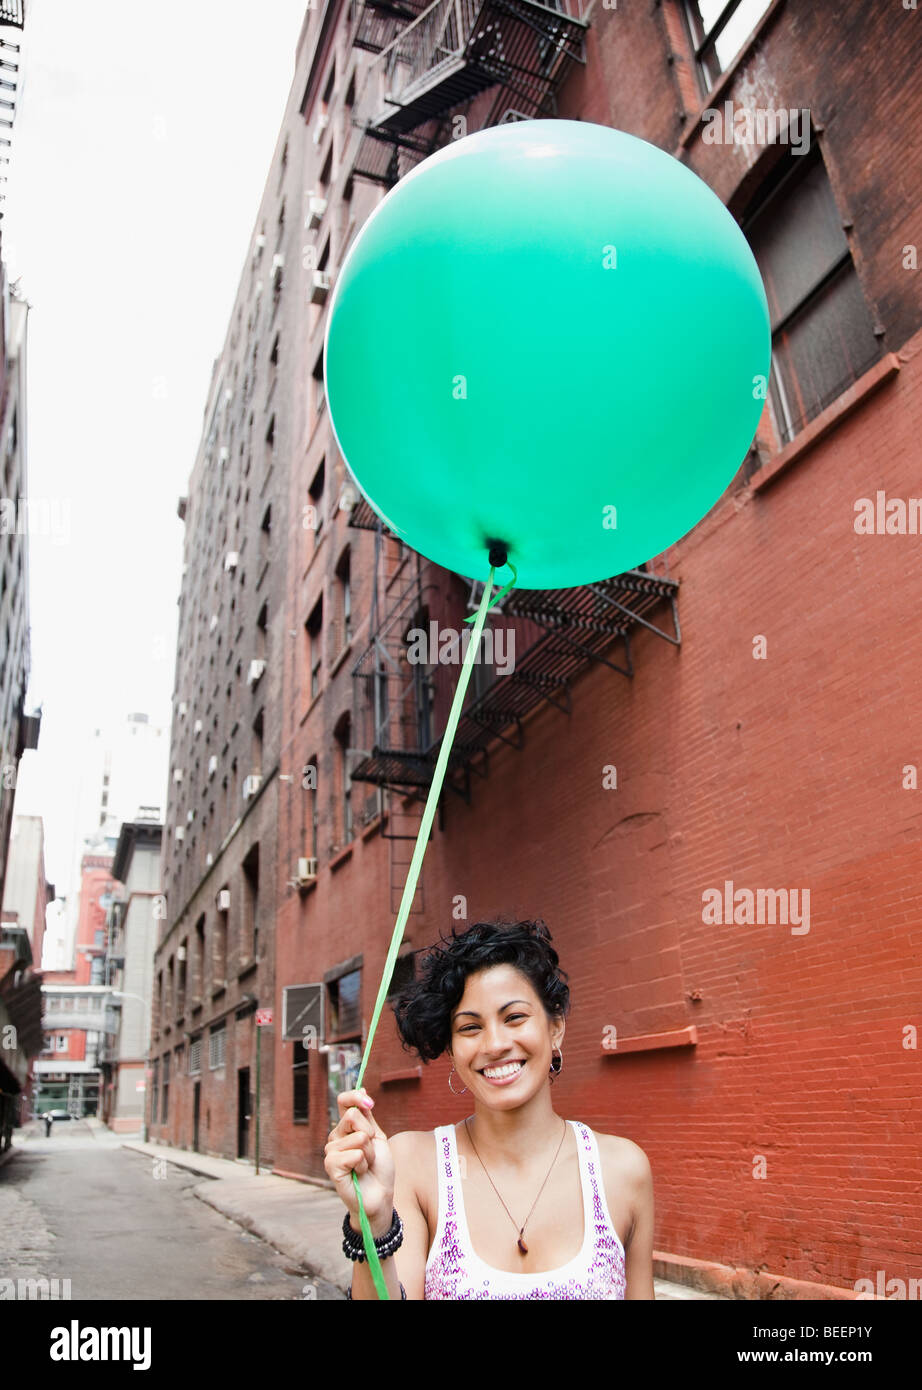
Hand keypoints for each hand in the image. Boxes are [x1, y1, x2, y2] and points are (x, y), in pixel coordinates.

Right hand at [324, 1088, 395, 1232]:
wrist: (380, 1195)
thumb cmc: (379, 1168)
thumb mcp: (377, 1136)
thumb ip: (367, 1115)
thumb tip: (362, 1087)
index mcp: (346, 1127)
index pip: (343, 1100)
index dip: (356, 1097)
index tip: (370, 1104)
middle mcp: (335, 1136)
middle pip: (353, 1116)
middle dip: (370, 1134)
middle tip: (370, 1152)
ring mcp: (331, 1151)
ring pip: (358, 1137)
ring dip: (369, 1153)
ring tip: (365, 1165)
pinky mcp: (331, 1166)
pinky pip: (354, 1154)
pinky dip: (363, 1163)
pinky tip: (358, 1173)